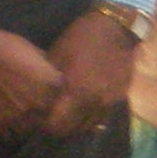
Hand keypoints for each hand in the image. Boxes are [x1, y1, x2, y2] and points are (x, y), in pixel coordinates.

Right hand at [0, 26, 78, 139]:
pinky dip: (6, 130)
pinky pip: (7, 136)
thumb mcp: (31, 49)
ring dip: (22, 124)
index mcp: (52, 85)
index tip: (40, 93)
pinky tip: (1, 121)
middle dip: (37, 112)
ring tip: (12, 116)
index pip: (59, 99)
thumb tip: (48, 70)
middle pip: (44, 117)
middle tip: (25, 105)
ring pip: (27, 130)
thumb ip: (43, 65)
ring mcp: (19, 118)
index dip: (49, 97)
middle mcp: (40, 105)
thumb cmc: (1, 46)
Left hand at [46, 5, 142, 136]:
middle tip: (50, 119)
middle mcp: (94, 102)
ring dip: (76, 124)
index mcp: (77, 90)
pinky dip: (90, 116)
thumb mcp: (58, 54)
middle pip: (73, 129)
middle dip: (60, 127)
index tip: (39, 119)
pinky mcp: (119, 99)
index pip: (58, 122)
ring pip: (89, 126)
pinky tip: (83, 107)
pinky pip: (102, 116)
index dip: (46, 124)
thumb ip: (49, 80)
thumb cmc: (82, 38)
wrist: (118, 28)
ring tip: (67, 115)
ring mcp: (109, 102)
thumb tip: (37, 98)